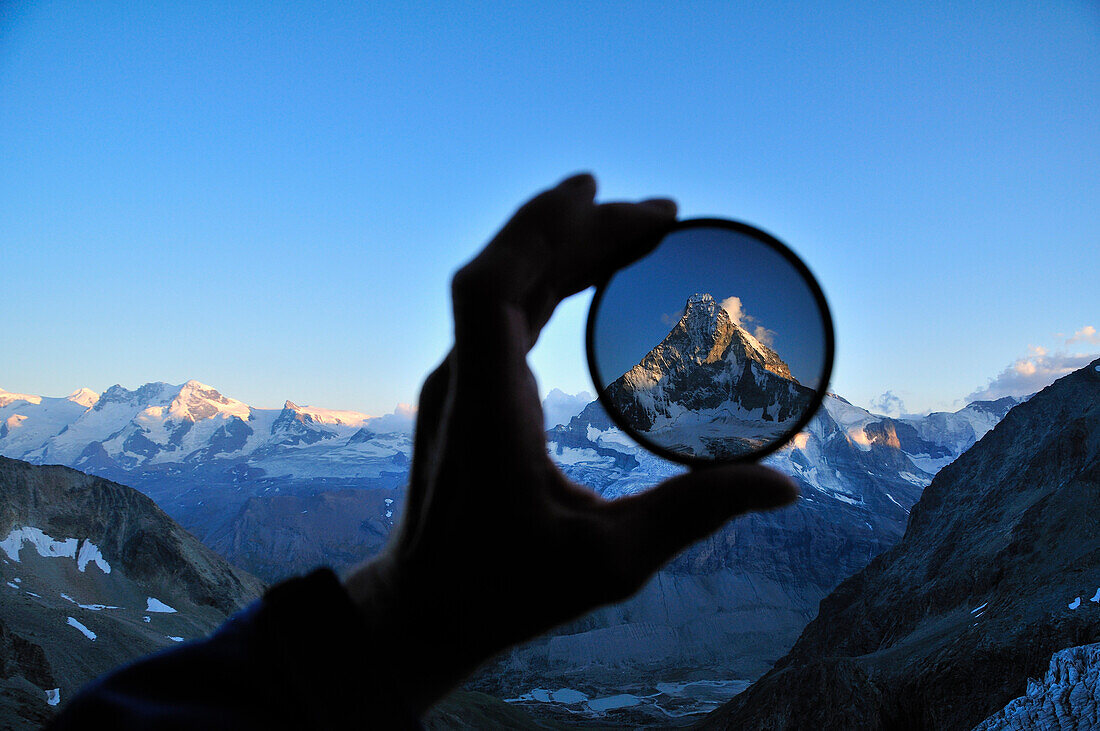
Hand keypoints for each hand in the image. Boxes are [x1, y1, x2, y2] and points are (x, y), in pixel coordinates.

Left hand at [344, 174, 798, 712]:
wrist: (423, 608)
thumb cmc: (504, 590)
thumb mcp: (608, 564)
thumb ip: (692, 516)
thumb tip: (781, 487)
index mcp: (488, 409)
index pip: (492, 288)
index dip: (539, 229)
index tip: (598, 192)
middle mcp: (464, 380)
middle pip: (508, 272)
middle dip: (579, 230)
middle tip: (660, 214)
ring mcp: (459, 383)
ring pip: (505, 287)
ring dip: (565, 249)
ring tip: (638, 230)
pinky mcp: (468, 392)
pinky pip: (503, 312)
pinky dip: (549, 279)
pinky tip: (588, 271)